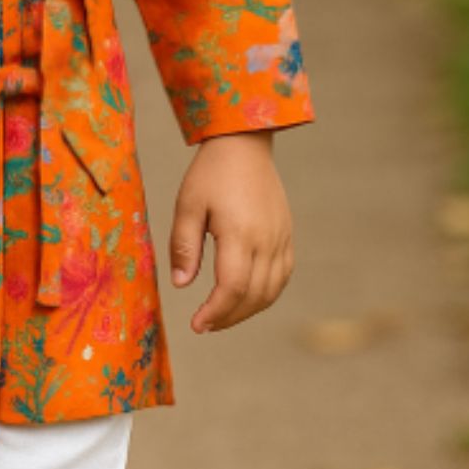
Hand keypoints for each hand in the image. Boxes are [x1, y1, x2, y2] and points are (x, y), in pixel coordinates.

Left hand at [169, 130, 294, 333]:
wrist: (244, 144)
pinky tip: (246, 296)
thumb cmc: (211, 172)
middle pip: (254, 295)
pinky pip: (282, 276)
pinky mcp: (287, 235)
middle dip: (229, 317)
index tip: (197, 325)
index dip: (216, 312)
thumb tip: (181, 285)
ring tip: (222, 315)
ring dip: (248, 310)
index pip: (233, 287)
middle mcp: (267, 240)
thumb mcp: (188, 204)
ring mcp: (281, 238)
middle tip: (205, 324)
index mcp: (240, 232)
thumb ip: (184, 245)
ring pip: (271, 290)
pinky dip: (266, 294)